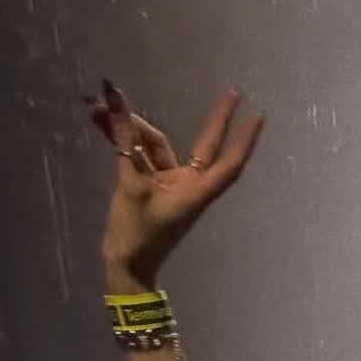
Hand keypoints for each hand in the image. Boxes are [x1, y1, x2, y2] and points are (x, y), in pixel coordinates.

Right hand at [88, 82, 265, 289]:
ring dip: (132, 128)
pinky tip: (103, 122)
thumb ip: (124, 141)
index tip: (259, 116)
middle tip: (233, 92)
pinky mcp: (153, 187)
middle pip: (205, 147)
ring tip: (101, 106)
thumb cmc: (137, 234)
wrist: (124, 267)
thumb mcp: (129, 184)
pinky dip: (125, 142)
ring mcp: (171, 185)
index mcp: (195, 191)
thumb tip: (116, 101)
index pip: (229, 162)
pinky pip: (143, 156)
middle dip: (217, 120)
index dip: (244, 139)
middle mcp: (189, 186)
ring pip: (159, 147)